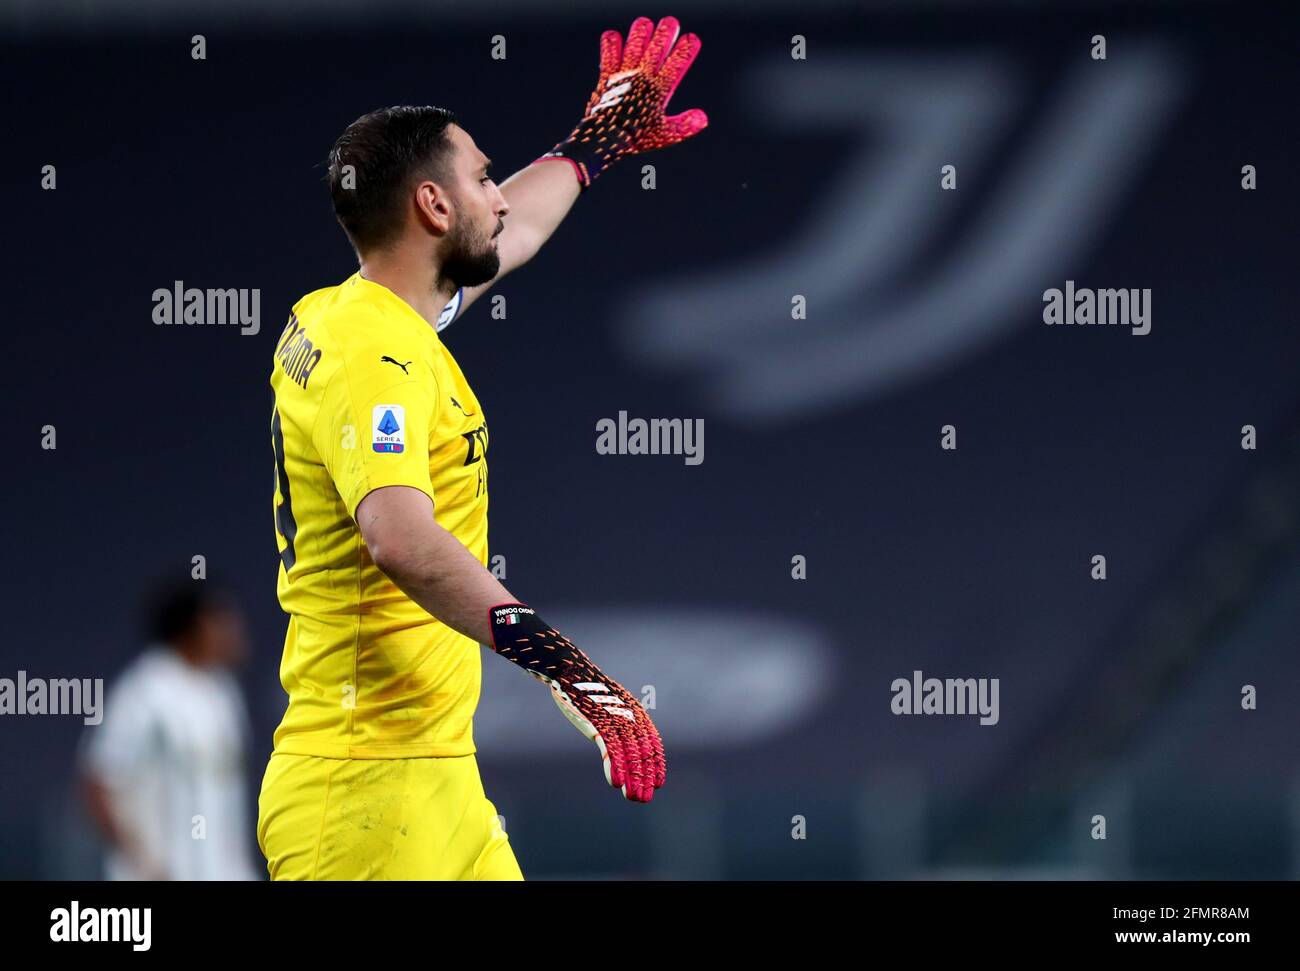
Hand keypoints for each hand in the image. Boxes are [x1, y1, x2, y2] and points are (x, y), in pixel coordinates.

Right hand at [488, 604, 666, 802]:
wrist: (569, 672)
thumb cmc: (587, 691)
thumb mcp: (608, 705)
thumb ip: (618, 722)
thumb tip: (625, 740)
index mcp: (635, 712)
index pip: (652, 742)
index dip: (656, 763)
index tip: (658, 783)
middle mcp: (629, 715)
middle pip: (642, 752)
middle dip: (645, 777)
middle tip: (644, 799)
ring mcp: (614, 718)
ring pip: (628, 754)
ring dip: (632, 778)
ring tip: (633, 797)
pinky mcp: (597, 721)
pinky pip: (609, 748)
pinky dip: (613, 766)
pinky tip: (615, 783)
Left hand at [534, 15, 707, 188]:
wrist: (606, 137)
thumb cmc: (636, 138)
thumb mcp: (665, 135)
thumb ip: (685, 125)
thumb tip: (703, 118)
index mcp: (659, 89)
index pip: (677, 63)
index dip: (686, 49)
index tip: (692, 39)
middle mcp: (643, 76)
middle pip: (657, 47)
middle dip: (666, 32)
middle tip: (671, 22)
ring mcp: (624, 74)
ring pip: (634, 45)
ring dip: (640, 32)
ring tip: (645, 23)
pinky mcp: (607, 76)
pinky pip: (609, 54)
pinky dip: (611, 43)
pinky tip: (614, 37)